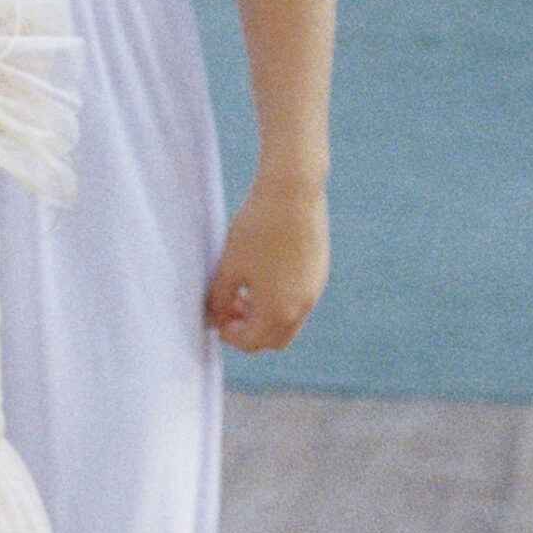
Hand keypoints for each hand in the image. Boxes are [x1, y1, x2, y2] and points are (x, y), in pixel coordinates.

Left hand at [206, 176, 328, 350]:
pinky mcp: (319, 270)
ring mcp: (314, 289)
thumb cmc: (256, 228)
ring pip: (288, 319)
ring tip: (242, 288)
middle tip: (229, 307)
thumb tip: (213, 316)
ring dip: (265, 313)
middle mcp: (302, 307)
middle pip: (273, 338)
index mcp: (279, 311)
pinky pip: (299, 297)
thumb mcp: (229, 265)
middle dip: (249, 329)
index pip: (252, 342)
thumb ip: (219, 297)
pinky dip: (280, 297)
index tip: (215, 316)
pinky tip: (262, 271)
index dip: (229, 334)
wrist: (292, 191)